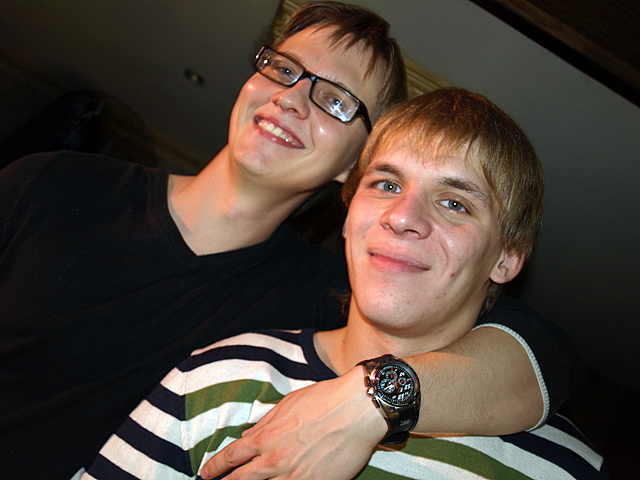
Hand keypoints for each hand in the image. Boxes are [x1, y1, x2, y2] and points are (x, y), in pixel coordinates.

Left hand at [200, 366, 387, 479]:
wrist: (359, 408)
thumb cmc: (325, 400)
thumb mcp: (288, 405)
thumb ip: (264, 423)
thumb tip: (246, 437)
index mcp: (267, 437)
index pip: (232, 456)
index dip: (215, 467)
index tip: (205, 473)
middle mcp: (276, 460)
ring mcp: (296, 477)